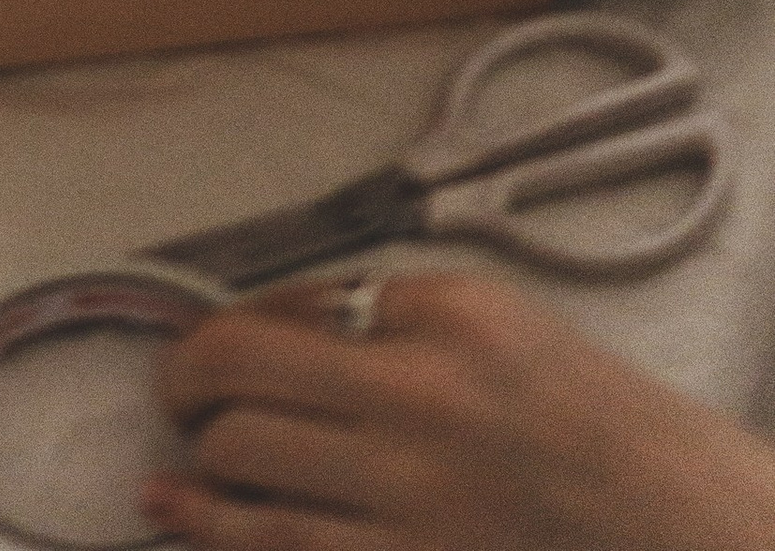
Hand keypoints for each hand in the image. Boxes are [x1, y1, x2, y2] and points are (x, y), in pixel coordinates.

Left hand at [147, 272, 774, 550]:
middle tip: (184, 397)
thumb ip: (374, 311)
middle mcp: (421, 411)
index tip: (200, 348)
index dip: (213, 334)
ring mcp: (417, 509)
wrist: (661, 514)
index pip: (275, 318)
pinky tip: (184, 515)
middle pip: (240, 392)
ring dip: (199, 471)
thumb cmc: (573, 405)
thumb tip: (263, 324)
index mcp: (437, 327)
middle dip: (189, 391)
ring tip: (178, 466)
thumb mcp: (482, 314)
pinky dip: (226, 535)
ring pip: (249, 482)